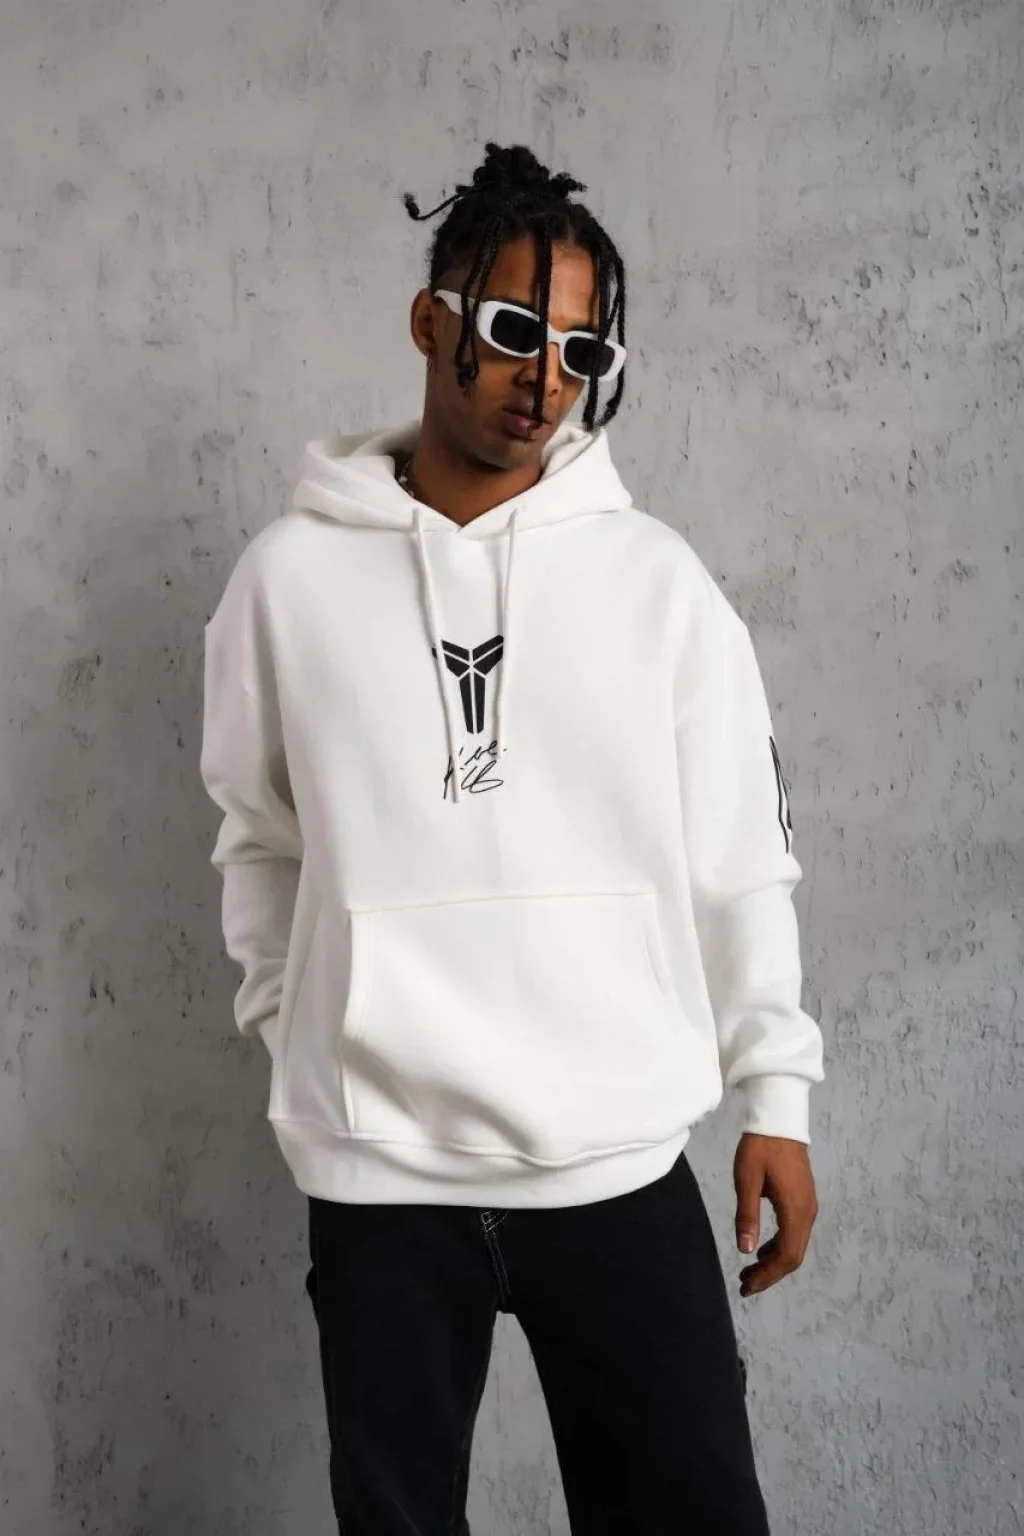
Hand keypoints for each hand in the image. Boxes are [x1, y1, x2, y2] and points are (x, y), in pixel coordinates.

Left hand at [733, 1133, 817, 1297]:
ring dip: (774, 1261)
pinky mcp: (804, 1199)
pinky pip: (795, 1233)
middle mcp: (807, 1213)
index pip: (786, 1256)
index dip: (767, 1276)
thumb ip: (747, 1216)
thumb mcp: (747, 1181)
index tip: (746, 1287)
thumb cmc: (760, 1148)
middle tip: (745, 1284)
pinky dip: (779, 1246)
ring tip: (749, 1270)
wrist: (780, 1119)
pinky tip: (762, 1248)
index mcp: (795, 1211)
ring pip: (795, 1246)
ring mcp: (808, 1206)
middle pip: (793, 1256)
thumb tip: (746, 1251)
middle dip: (770, 1274)